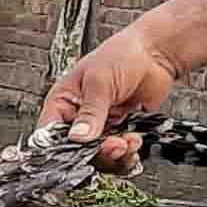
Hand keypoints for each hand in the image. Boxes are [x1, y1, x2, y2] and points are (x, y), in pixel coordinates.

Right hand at [40, 23, 180, 173]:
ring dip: (115, 154)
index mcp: (64, 100)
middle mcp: (80, 115)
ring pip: (100, 154)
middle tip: (113, 144)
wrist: (156, 53)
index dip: (59, 148)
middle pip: (77, 149)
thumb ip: (90, 112)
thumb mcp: (99, 81)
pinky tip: (134, 140)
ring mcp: (101, 124)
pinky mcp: (121, 129)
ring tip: (127, 141)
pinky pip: (120, 152)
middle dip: (96, 151)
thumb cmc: (122, 54)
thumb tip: (78, 136)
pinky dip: (128, 152)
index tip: (77, 153)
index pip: (51, 132)